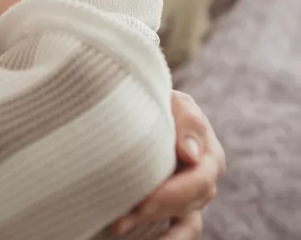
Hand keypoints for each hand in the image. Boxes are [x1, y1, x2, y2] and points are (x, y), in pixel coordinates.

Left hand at [112, 90, 225, 238]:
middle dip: (155, 211)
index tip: (142, 199)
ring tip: (119, 228)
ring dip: (154, 227)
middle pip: (188, 203)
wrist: (141, 111)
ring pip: (184, 223)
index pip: (199, 179)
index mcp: (208, 154)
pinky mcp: (174, 210)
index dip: (172, 192)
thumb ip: (187, 120)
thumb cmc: (157, 103)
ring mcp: (190, 198)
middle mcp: (203, 180)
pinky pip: (178, 231)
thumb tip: (192, 155)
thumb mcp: (174, 102)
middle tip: (121, 218)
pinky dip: (165, 239)